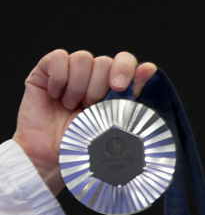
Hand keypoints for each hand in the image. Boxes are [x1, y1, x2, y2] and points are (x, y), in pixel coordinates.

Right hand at [12, 50, 157, 195]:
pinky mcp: (45, 73)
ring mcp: (69, 73)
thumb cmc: (86, 145)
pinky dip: (59, 77)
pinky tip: (56, 95)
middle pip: (104, 61)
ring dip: (78, 85)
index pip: (125, 60)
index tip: (119, 87)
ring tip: (70, 106)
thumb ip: (131, 93)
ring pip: (82, 58)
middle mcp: (92, 77)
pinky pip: (57, 58)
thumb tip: (150, 68)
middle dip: (99, 87)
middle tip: (89, 107)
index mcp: (113, 87)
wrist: (54, 157)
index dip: (125, 68)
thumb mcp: (115, 121)